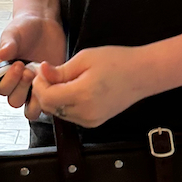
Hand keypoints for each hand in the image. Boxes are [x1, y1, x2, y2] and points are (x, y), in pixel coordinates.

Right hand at [0, 14, 66, 115]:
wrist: (43, 22)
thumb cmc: (24, 27)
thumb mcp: (13, 33)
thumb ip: (7, 44)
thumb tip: (1, 54)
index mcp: (5, 74)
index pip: (2, 89)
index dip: (9, 81)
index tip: (17, 65)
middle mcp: (19, 84)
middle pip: (15, 101)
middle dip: (22, 88)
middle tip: (29, 70)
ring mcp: (35, 87)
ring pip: (31, 109)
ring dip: (35, 99)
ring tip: (40, 79)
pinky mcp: (51, 86)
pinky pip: (49, 103)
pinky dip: (52, 98)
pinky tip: (54, 82)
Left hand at [32, 46, 151, 128]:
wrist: (142, 75)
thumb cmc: (117, 61)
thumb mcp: (85, 58)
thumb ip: (61, 70)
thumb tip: (41, 73)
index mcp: (82, 95)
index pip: (47, 97)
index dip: (39, 84)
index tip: (42, 71)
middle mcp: (85, 113)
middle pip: (49, 107)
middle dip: (44, 91)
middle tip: (49, 74)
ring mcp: (90, 121)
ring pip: (58, 113)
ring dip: (53, 98)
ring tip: (62, 80)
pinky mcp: (93, 123)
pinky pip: (70, 115)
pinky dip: (65, 104)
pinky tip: (72, 90)